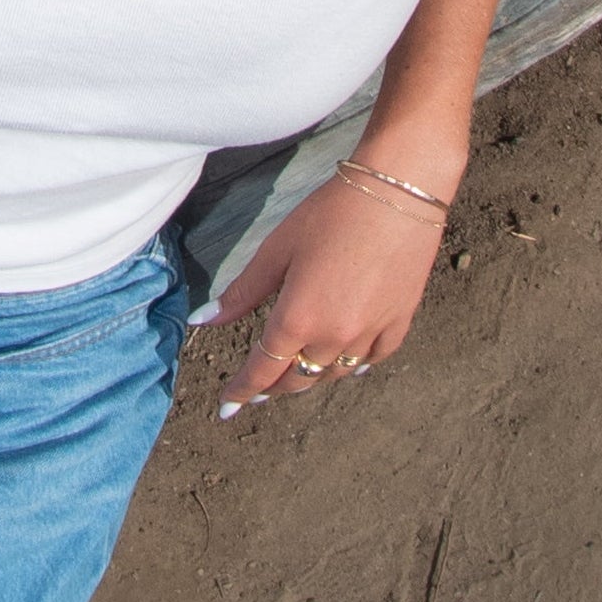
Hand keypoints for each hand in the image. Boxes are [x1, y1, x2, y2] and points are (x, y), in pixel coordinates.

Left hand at [208, 170, 447, 415]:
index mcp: (297, 320)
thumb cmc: (330, 214)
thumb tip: (204, 319)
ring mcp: (369, 335)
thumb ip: (243, 291)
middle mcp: (332, 337)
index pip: (262, 370)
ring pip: (332, 374)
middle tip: (257, 391)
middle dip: (272, 388)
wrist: (398, 194)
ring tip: (295, 372)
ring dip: (309, 377)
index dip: (242, 390)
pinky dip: (352, 365)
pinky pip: (370, 360)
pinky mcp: (398, 324)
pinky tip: (345, 361)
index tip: (227, 407)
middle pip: (297, 379)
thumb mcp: (277, 249)